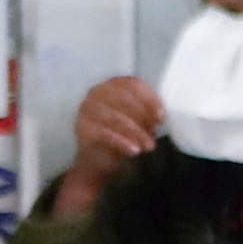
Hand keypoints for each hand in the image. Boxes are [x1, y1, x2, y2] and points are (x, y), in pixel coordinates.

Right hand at [52, 73, 160, 213]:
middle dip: (143, 118)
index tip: (162, 117)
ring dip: (135, 132)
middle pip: (124, 99)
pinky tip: (133, 151)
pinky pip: (103, 133)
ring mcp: (86, 108)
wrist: (100, 159)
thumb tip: (161, 116)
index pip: (133, 84)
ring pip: (114, 117)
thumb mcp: (140, 121)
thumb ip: (148, 113)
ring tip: (147, 146)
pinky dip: (121, 142)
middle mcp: (97, 92)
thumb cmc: (123, 134)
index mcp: (114, 85)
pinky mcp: (80, 127)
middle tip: (154, 137)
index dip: (150, 100)